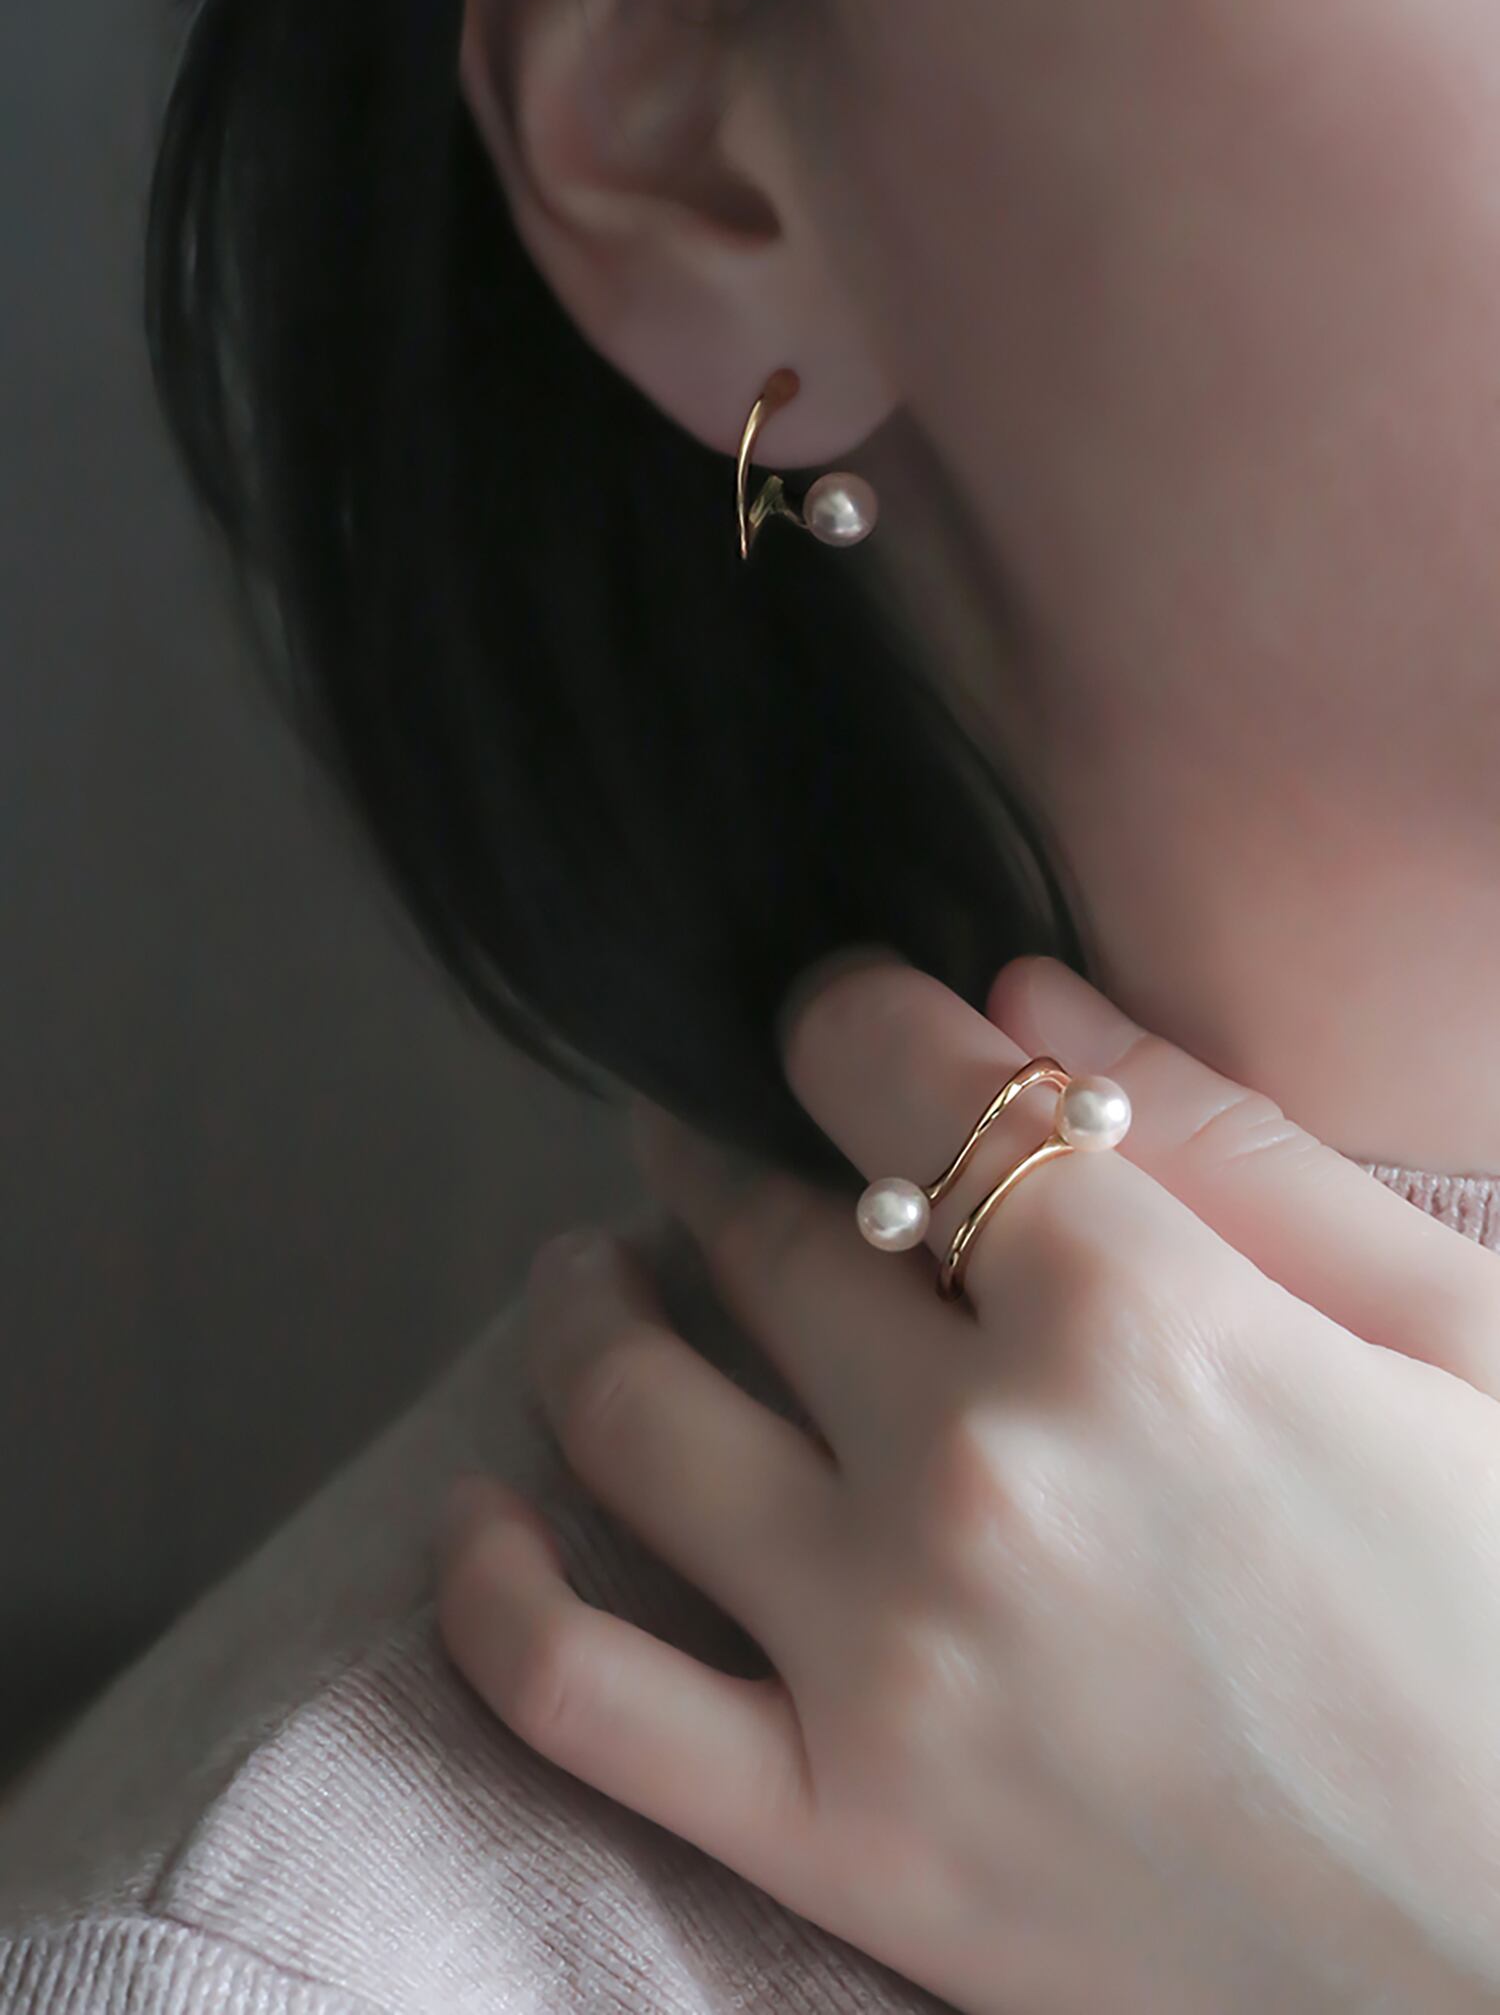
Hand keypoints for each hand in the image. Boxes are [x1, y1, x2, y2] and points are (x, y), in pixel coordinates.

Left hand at [435, 952, 1499, 2014]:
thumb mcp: (1453, 1337)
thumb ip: (1229, 1141)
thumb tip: (1021, 990)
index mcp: (1135, 1316)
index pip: (890, 1076)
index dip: (842, 1018)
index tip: (832, 1024)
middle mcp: (977, 1465)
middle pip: (761, 1231)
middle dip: (718, 1156)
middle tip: (706, 1147)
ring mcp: (888, 1658)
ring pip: (633, 1413)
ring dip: (584, 1307)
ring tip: (587, 1276)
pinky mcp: (848, 1840)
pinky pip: (582, 1695)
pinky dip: (491, 1590)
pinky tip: (478, 1514)